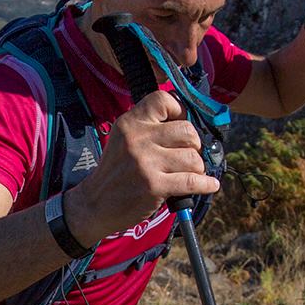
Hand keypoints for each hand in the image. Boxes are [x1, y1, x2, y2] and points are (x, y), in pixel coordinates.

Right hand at [69, 89, 218, 239]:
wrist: (94, 204)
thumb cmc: (116, 172)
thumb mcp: (123, 140)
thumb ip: (150, 128)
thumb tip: (189, 124)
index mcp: (130, 123)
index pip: (164, 99)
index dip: (179, 111)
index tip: (179, 125)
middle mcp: (137, 139)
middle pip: (187, 131)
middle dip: (194, 145)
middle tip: (186, 156)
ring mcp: (146, 163)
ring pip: (193, 157)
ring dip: (197, 168)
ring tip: (188, 174)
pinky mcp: (154, 186)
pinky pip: (193, 181)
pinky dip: (206, 184)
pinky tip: (209, 185)